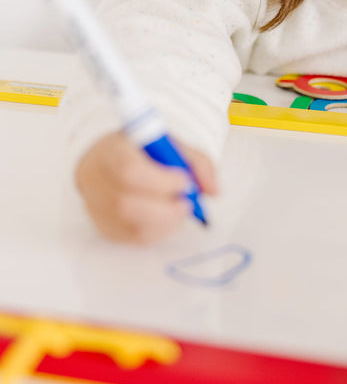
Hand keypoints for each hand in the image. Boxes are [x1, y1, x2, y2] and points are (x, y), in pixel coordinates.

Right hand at [75, 132, 217, 243]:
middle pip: (126, 203)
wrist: (108, 160)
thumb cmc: (142, 151)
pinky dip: (158, 232)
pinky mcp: (104, 226)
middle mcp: (96, 179)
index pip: (129, 170)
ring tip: (180, 210)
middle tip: (187, 204)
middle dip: (165, 208)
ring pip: (129, 225)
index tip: (184, 181)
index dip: (161, 181)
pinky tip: (169, 220)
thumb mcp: (169, 144)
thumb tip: (213, 191)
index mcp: (112, 150)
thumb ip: (197, 163)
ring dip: (165, 222)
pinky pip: (132, 238)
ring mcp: (96, 206)